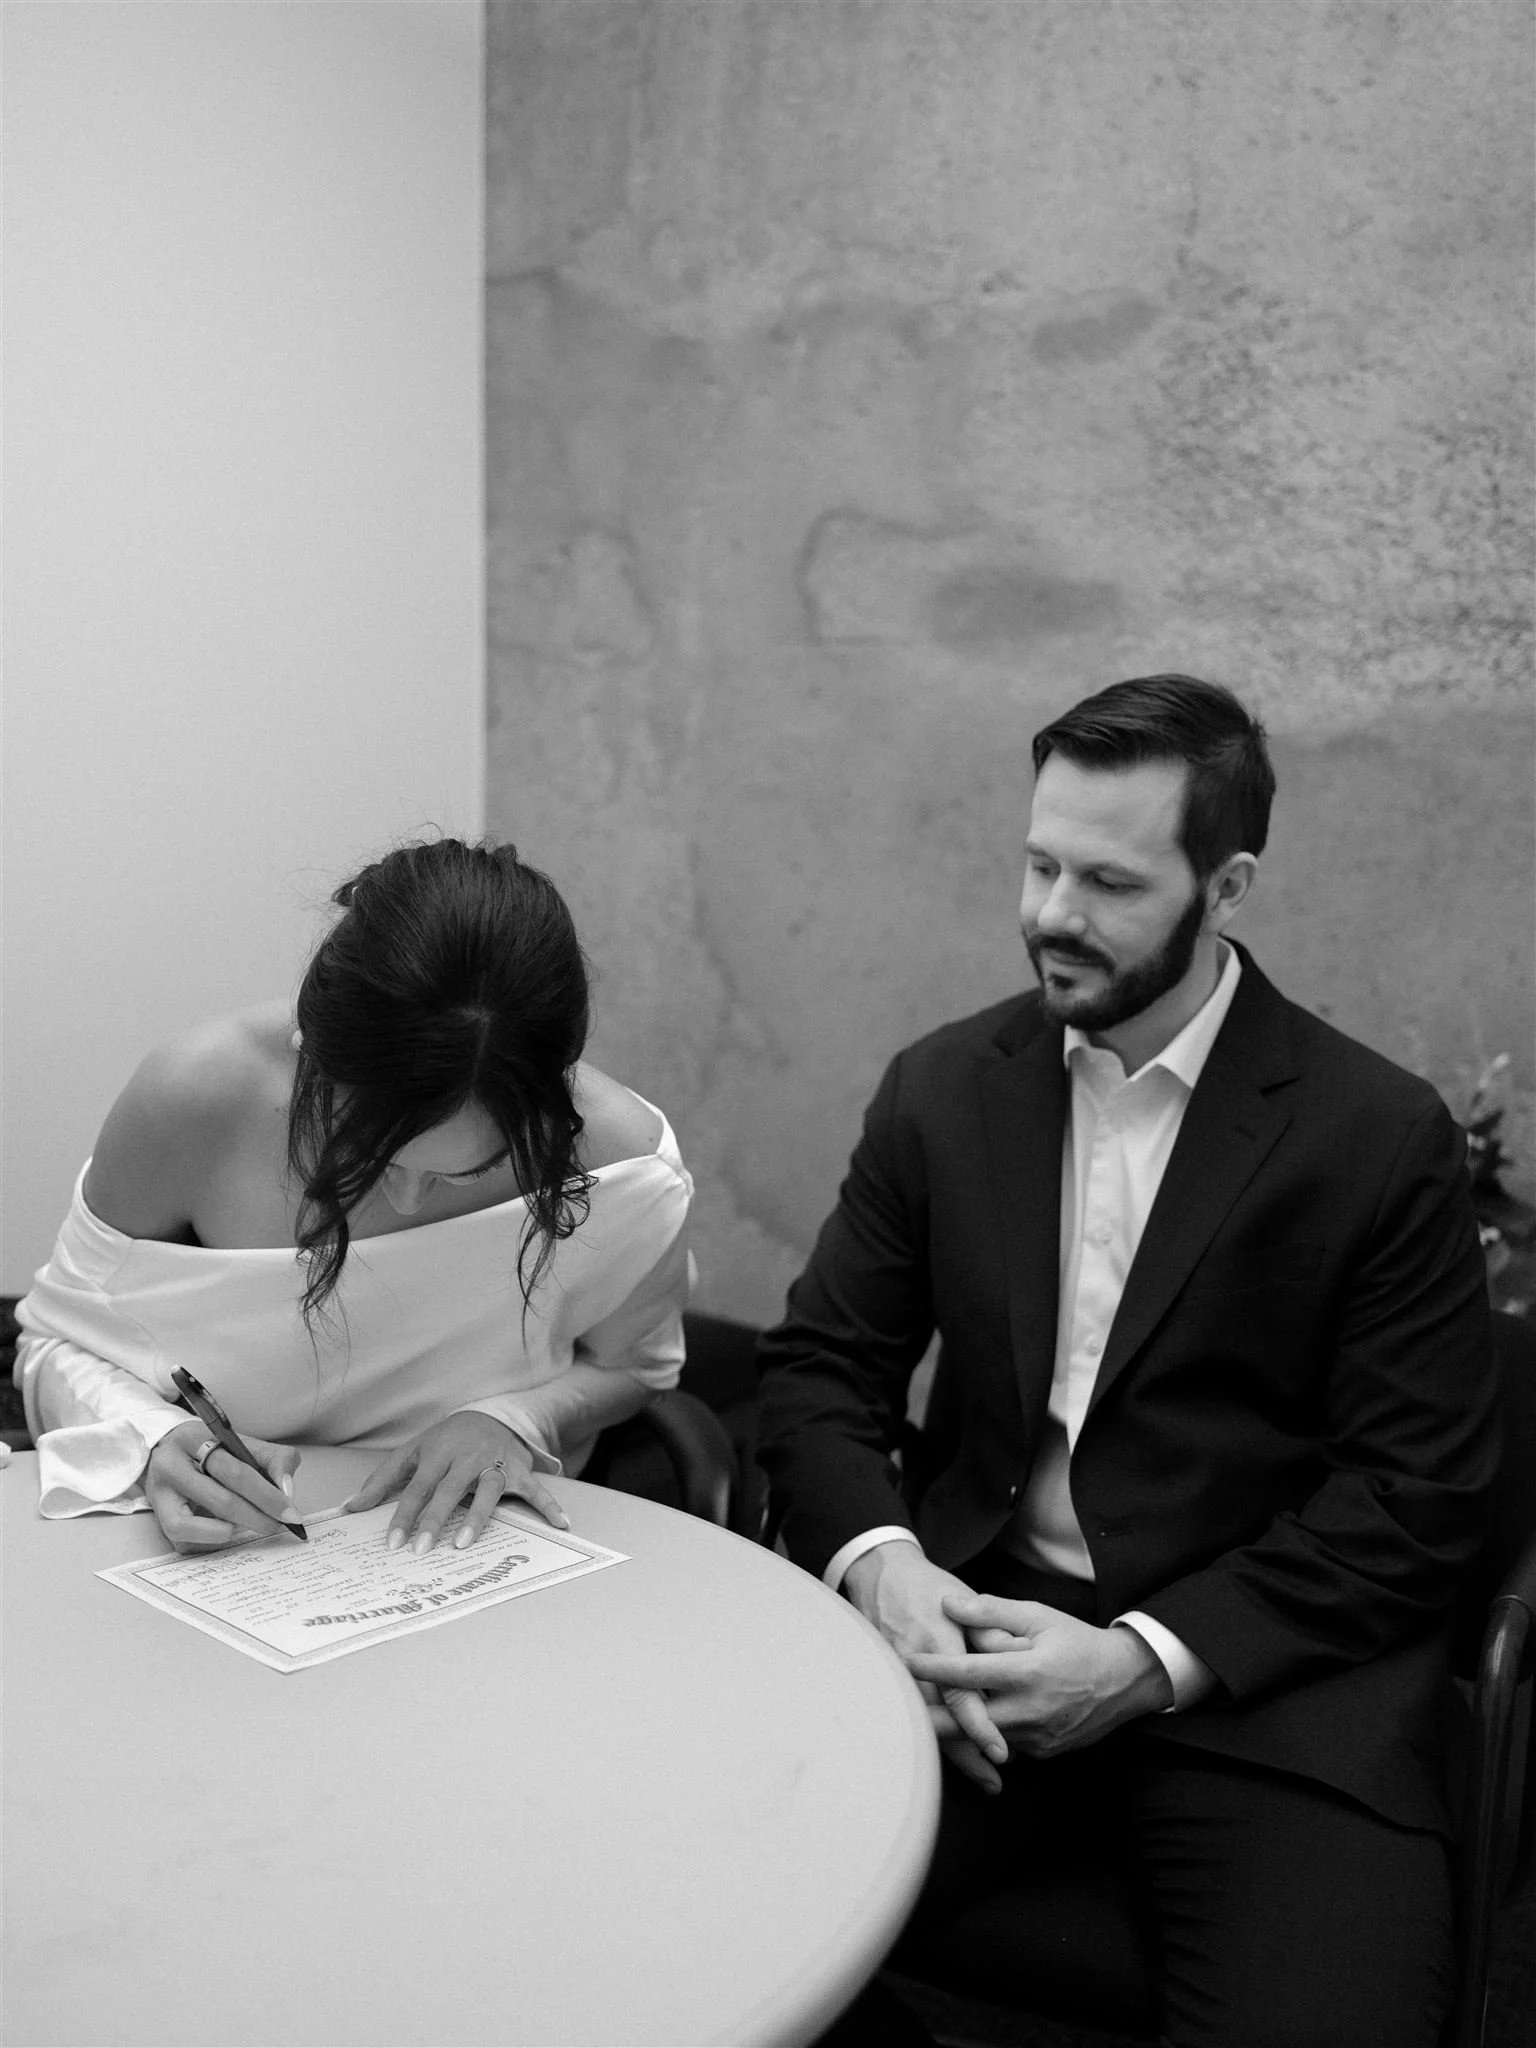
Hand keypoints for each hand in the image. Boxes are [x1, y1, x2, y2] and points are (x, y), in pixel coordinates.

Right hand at [144, 1419, 303, 1552]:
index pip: (235, 1472)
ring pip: (186, 1526)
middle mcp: (170, 1466)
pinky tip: (226, 1531)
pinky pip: (181, 1541)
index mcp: (193, 1439)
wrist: (173, 1449)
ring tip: (245, 1526)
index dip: (267, 1495)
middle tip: (277, 1525)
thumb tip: (286, 1492)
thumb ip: (275, 1460)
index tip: (290, 1513)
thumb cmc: (215, 1450)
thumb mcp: (245, 1443)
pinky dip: (208, 1542)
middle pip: (218, 1499)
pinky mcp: (157, 1517)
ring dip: (224, 1532)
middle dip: (256, 1517)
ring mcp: (158, 1494)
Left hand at [344, 1413, 569, 1553]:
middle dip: (434, 1521)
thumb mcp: (413, 1452)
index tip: (394, 1544)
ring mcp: (495, 1461)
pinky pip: (536, 1489)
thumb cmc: (445, 1441)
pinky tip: (561, 1524)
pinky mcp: (520, 1468)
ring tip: (465, 1544)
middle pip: (448, 1491)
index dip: (404, 1516)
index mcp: (437, 1453)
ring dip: (477, 1517)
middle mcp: (466, 1457)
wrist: (490, 1414)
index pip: (416, 1488)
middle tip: (422, 1551)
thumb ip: (383, 1480)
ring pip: (487, 1490)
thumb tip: (349, 1509)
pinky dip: (550, 1505)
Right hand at [842, 1543, 1009, 1793]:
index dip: (979, 1726)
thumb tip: (1019, 1659)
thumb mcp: (962, 1599)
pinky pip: (912, 1713)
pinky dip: (933, 1735)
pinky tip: (952, 1751)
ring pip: (924, 1724)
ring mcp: (894, 1673)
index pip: (959, 1693)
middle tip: (995, 1780)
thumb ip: (988, 1629)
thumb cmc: (928, 1588)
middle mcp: (913, 1662)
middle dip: (967, 1756)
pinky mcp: (887, 1679)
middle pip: (940, 1721)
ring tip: (984, 1777)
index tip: (1000, 1752)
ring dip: (953, 1752)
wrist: (879, 1573)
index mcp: (937, 1639)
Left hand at [909, 1592, 1173, 1758]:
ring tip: (919, 1718)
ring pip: (984, 1736)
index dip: (933, 1667)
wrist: (1124, 1681)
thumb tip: (948, 1604)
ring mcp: (1037, 1737)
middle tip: (894, 1711)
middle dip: (929, 1718)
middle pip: (966, 1720)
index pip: (968, 1672)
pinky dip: (986, 1735)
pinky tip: (967, 1725)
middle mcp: (1030, 1710)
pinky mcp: (1043, 1752)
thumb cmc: (1077, 1641)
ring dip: (956, 1728)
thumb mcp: (1038, 1616)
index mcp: (1027, 1672)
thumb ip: (991, 1611)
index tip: (904, 1661)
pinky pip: (1005, 1744)